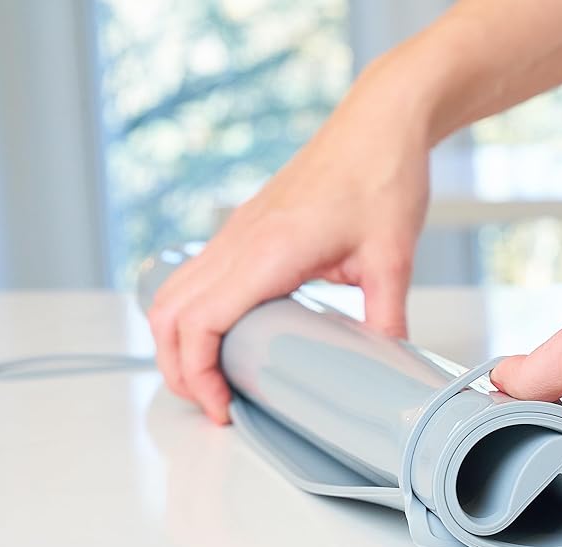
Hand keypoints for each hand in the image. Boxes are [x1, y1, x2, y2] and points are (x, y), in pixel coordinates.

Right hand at [148, 56, 431, 423]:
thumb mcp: (392, 259)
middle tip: (212, 404)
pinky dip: (188, 315)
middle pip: (169, 315)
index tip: (223, 408)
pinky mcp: (241, 229)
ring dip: (175, 343)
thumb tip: (387, 362)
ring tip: (208, 378)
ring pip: (172, 295)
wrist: (378, 124)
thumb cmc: (381, 176)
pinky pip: (193, 277)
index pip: (201, 324)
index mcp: (267, 252)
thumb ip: (386, 318)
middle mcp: (238, 241)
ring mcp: (234, 233)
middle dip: (177, 369)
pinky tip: (219, 334)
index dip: (199, 376)